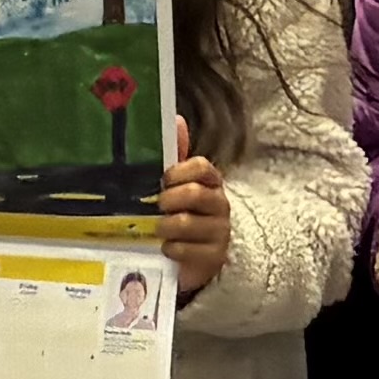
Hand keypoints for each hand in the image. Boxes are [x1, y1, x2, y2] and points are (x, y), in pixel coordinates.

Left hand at [157, 132, 231, 296]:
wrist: (196, 259)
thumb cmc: (184, 216)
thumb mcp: (178, 186)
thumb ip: (177, 155)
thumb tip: (177, 119)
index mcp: (211, 183)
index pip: (203, 167)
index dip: (180, 171)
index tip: (164, 179)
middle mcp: (220, 204)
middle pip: (194, 194)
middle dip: (169, 199)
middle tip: (158, 205)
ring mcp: (219, 232)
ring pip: (186, 223)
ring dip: (165, 226)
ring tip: (159, 228)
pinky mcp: (214, 257)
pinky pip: (186, 250)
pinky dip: (171, 249)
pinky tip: (167, 248)